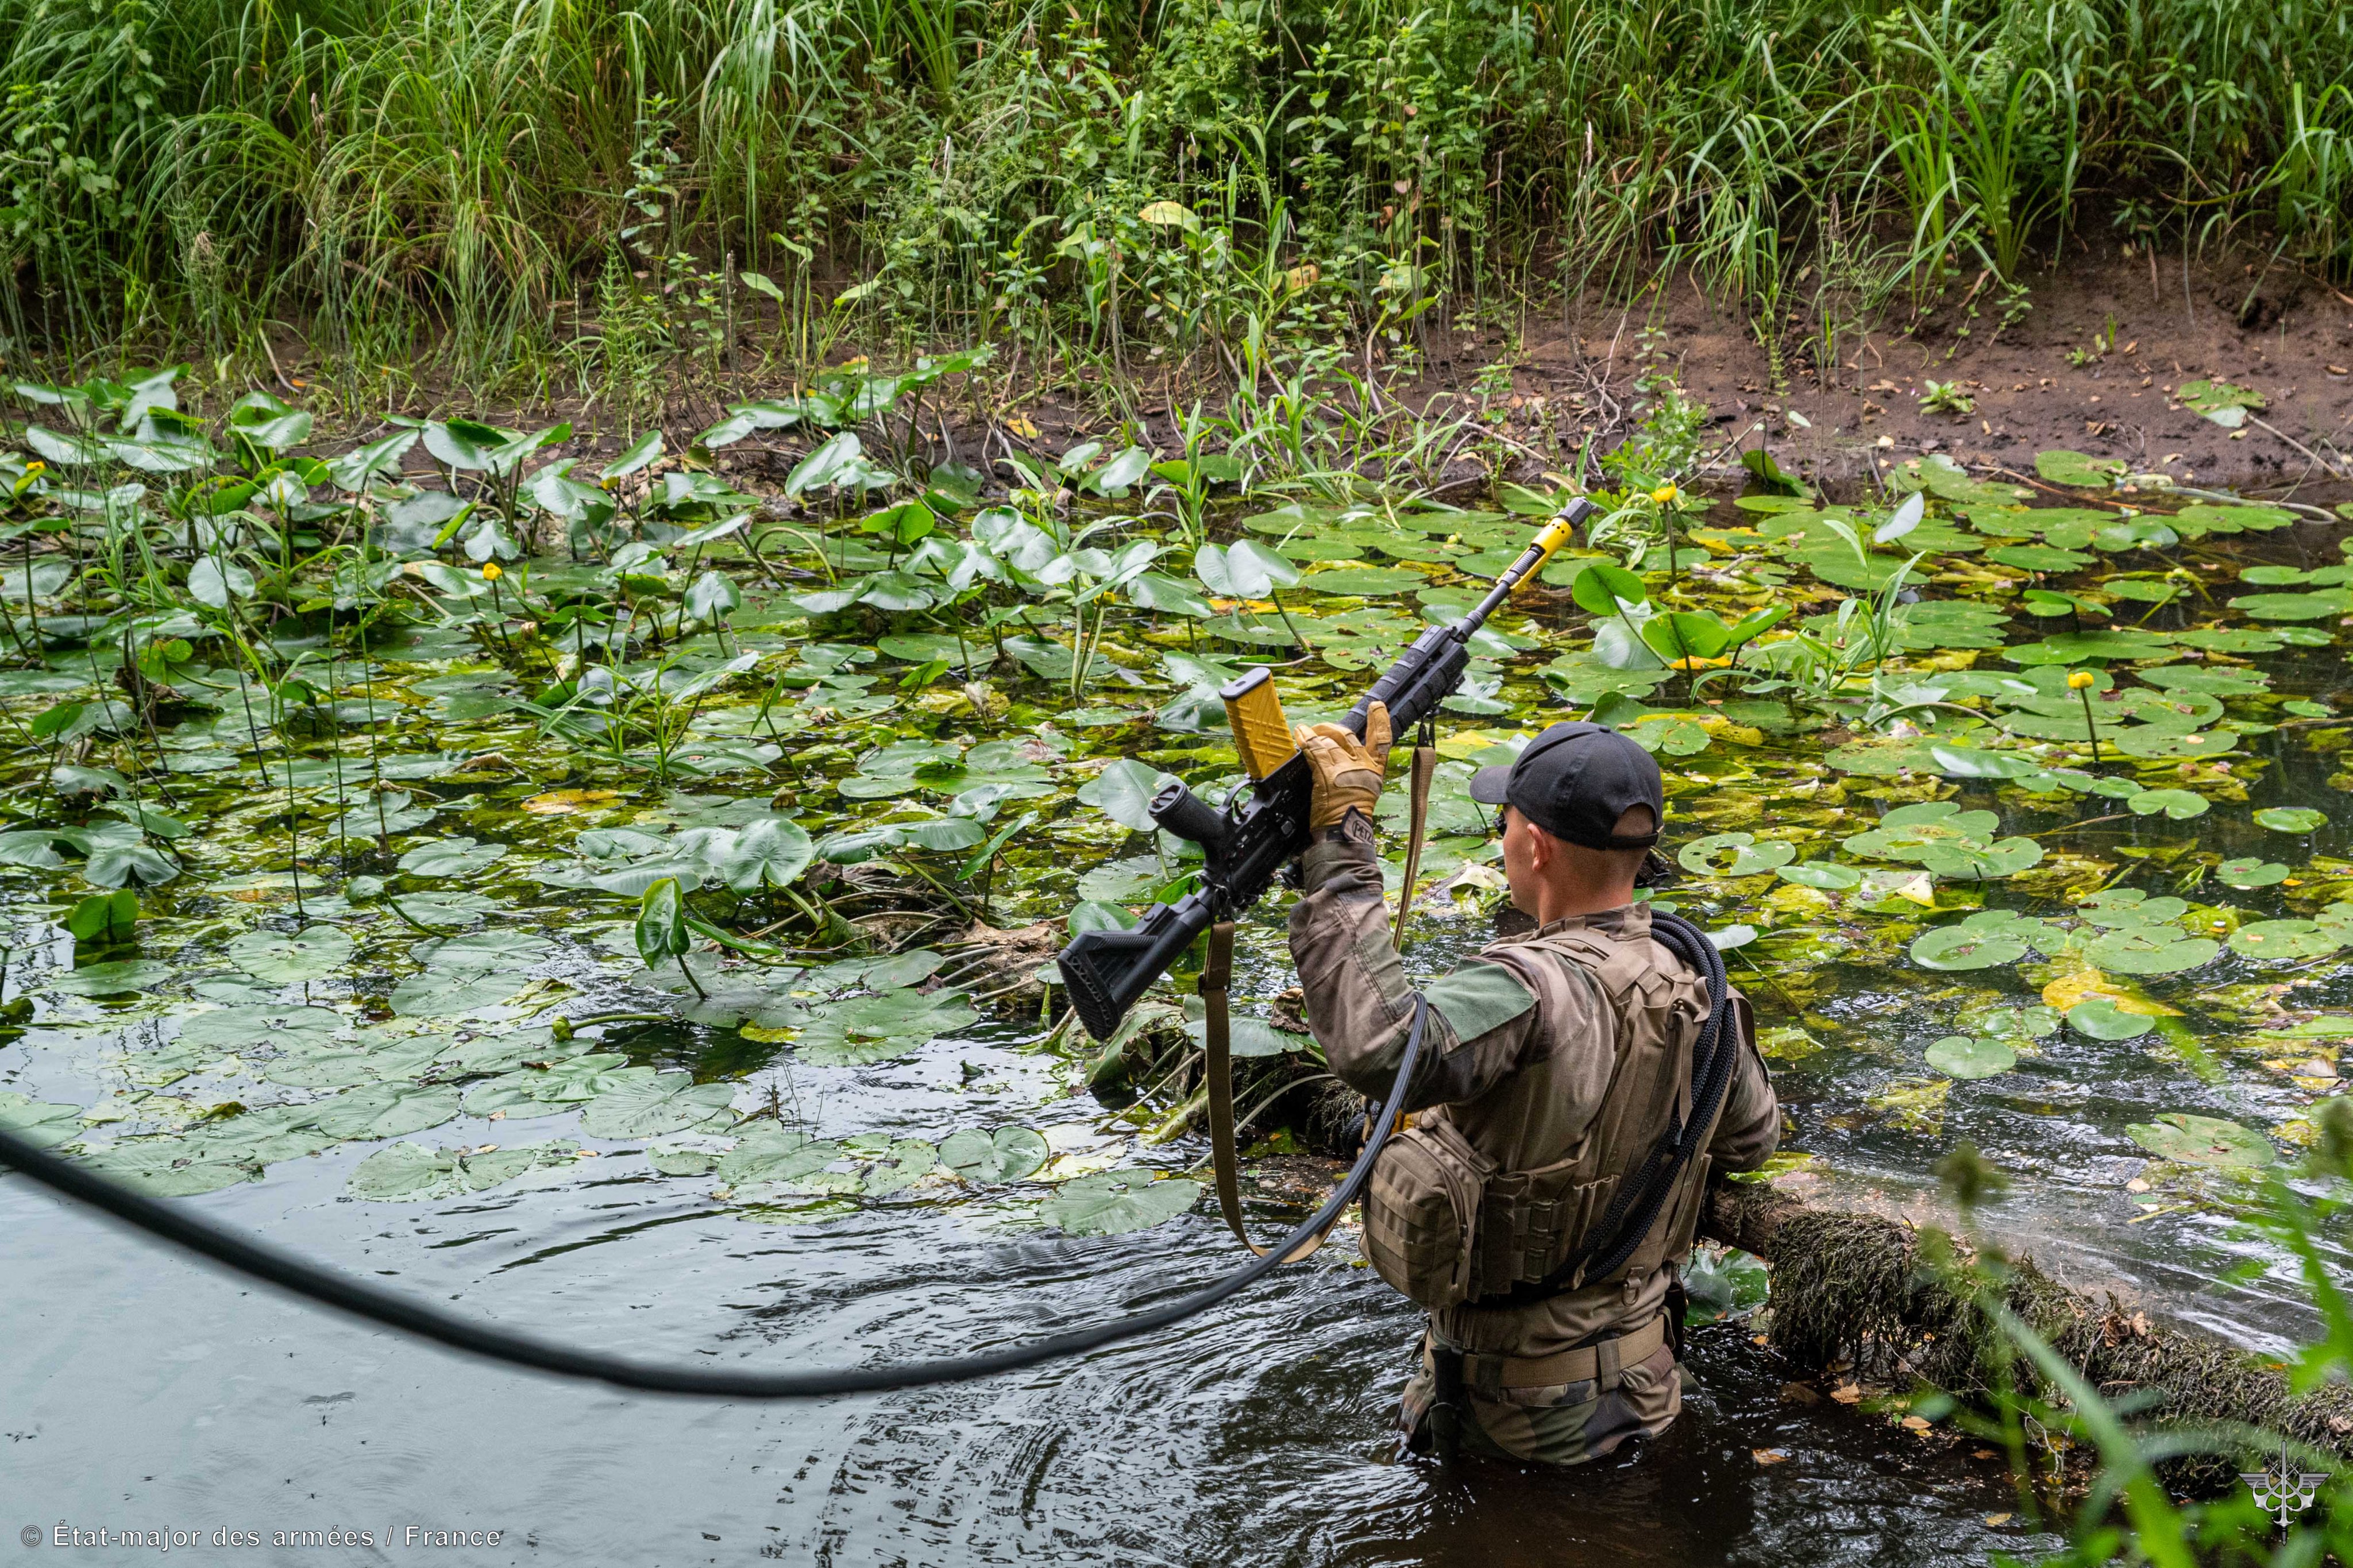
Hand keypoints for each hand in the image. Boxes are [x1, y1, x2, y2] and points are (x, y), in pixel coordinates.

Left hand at [1295, 701, 1391, 831]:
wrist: (1344, 832)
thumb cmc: (1351, 815)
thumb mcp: (1364, 790)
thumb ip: (1357, 770)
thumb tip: (1340, 754)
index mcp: (1376, 770)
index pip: (1382, 740)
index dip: (1379, 721)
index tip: (1376, 707)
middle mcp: (1362, 766)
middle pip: (1348, 736)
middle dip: (1332, 728)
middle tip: (1322, 728)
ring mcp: (1344, 769)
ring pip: (1328, 742)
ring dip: (1314, 735)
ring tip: (1305, 732)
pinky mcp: (1327, 774)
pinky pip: (1314, 750)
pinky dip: (1305, 739)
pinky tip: (1300, 734)